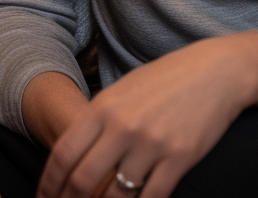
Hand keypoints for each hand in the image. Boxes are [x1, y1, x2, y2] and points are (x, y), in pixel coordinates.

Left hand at [35, 32, 257, 197]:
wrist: (214, 72)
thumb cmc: (166, 80)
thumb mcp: (124, 90)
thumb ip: (99, 118)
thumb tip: (76, 152)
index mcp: (104, 106)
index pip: (63, 153)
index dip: (49, 183)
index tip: (43, 197)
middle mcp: (123, 126)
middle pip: (83, 180)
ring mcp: (151, 144)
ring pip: (116, 196)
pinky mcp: (179, 159)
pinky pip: (151, 197)